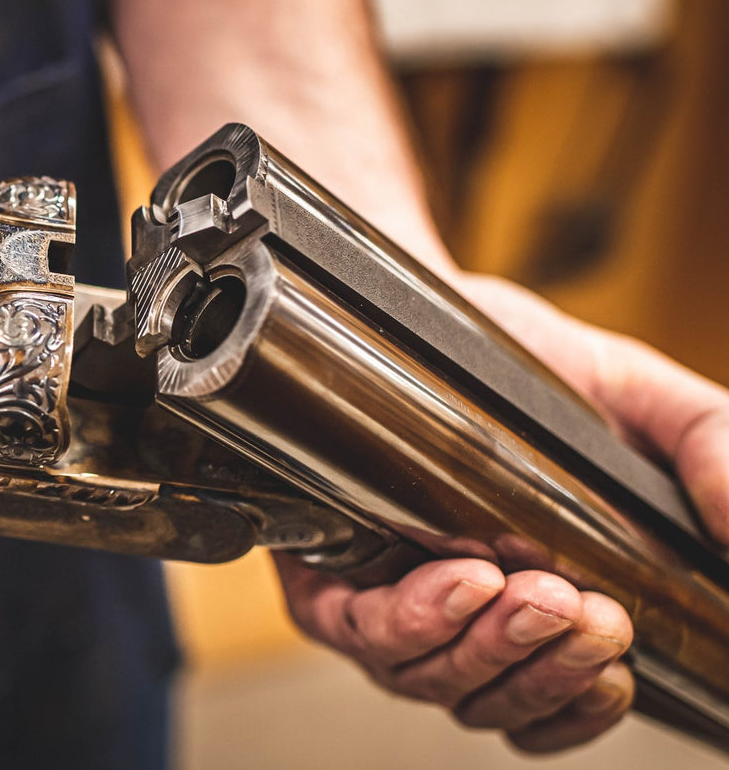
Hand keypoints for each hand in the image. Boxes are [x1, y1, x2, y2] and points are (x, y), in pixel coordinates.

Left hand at [275, 271, 728, 751]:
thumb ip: (708, 441)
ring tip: (524, 589)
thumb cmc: (522, 367)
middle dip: (543, 666)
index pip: (558, 704)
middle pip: (495, 697)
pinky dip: (408, 619)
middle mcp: (457, 622)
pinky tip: (459, 580)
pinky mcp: (323, 579)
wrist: (416, 309)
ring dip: (484, 646)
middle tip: (581, 610)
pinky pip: (355, 630)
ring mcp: (386, 605)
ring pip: (428, 677)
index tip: (620, 665)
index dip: (582, 703)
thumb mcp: (637, 397)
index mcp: (534, 604)